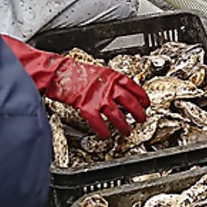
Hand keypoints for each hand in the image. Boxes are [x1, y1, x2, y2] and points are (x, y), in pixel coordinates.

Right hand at [1, 35, 147, 137]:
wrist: (59, 72)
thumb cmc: (76, 71)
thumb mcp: (99, 71)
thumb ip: (110, 81)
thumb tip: (119, 90)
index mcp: (113, 76)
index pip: (134, 87)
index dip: (142, 97)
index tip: (146, 104)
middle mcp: (109, 87)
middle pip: (130, 102)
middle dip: (138, 113)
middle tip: (142, 119)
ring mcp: (98, 98)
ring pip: (117, 115)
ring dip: (124, 125)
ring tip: (127, 131)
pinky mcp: (86, 107)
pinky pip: (98, 122)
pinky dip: (103, 130)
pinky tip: (106, 135)